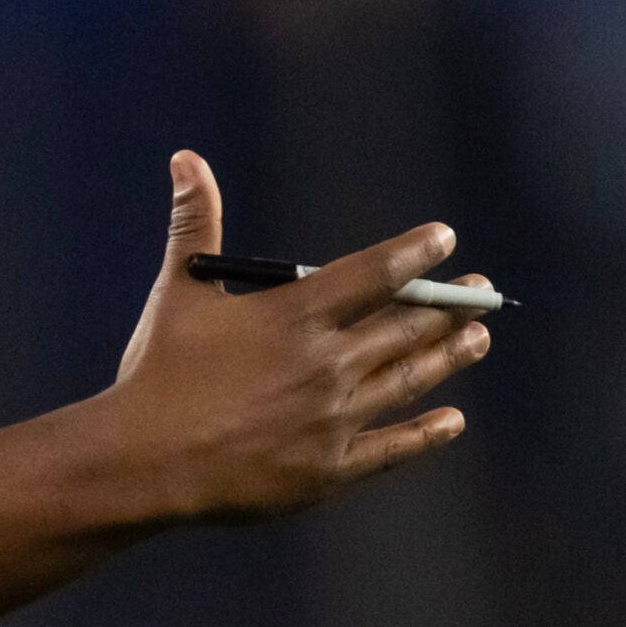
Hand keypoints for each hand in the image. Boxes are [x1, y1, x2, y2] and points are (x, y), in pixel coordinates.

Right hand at [108, 150, 492, 521]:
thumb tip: (188, 158)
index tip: (443, 239)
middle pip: (408, 326)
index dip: (415, 253)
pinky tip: (452, 420)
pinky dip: (428, 432)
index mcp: (295, 316)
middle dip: (451, 304)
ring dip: (449, 355)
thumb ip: (195, 224)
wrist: (143, 461)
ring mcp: (334, 418)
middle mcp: (327, 363)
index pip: (376, 273)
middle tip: (482, 291)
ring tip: (478, 338)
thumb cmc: (157, 373)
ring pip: (409, 378)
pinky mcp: (330, 468)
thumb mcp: (178, 292)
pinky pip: (393, 447)